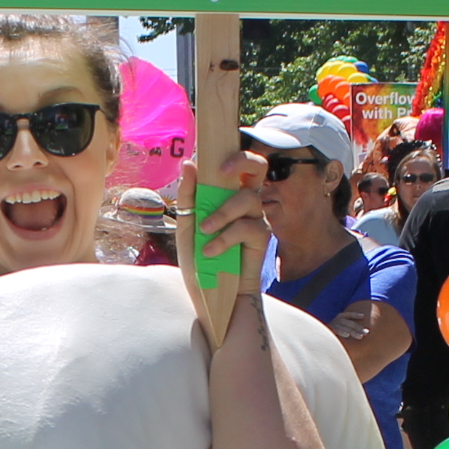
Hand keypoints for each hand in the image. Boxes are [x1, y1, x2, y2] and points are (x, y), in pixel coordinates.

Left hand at [172, 161, 269, 325]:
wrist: (210, 295)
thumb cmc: (199, 259)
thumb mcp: (187, 225)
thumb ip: (188, 196)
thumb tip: (189, 163)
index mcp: (227, 194)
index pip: (238, 164)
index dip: (233, 154)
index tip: (214, 160)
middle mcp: (245, 201)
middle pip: (259, 166)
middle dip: (243, 160)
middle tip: (222, 169)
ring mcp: (256, 218)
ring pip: (248, 198)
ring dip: (222, 213)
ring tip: (205, 232)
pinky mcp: (262, 238)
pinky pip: (247, 227)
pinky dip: (225, 238)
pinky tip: (211, 251)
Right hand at [331, 302, 374, 341]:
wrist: (317, 336)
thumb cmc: (329, 333)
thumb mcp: (338, 328)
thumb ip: (346, 328)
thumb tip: (358, 332)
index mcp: (338, 318)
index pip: (348, 315)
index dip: (354, 315)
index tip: (363, 316)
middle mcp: (335, 320)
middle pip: (349, 323)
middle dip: (358, 327)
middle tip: (367, 332)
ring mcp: (331, 325)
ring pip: (344, 327)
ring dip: (353, 332)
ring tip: (361, 337)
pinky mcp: (328, 331)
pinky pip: (335, 331)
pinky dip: (341, 332)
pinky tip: (347, 335)